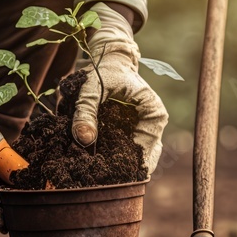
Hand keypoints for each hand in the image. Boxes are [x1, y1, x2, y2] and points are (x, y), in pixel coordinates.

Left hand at [72, 3, 168, 172]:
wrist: (108, 59)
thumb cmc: (105, 70)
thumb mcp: (92, 88)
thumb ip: (86, 112)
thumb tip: (83, 140)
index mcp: (153, 115)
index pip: (145, 153)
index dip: (125, 166)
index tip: (104, 172)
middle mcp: (151, 127)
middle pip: (139, 161)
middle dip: (118, 169)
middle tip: (97, 176)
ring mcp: (141, 131)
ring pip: (130, 158)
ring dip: (113, 164)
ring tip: (94, 170)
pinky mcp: (129, 133)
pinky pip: (120, 150)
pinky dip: (108, 155)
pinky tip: (93, 160)